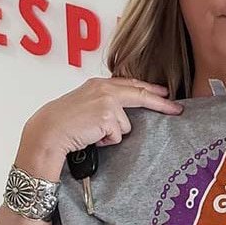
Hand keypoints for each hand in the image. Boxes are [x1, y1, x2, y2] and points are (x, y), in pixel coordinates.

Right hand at [15, 78, 182, 177]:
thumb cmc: (63, 122)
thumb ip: (103, 102)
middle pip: (141, 94)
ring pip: (126, 125)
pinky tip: (91, 137)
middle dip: (162, 103)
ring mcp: (107, 101)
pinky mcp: (108, 117)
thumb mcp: (84, 104)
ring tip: (92, 133)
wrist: (48, 131)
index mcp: (98, 84)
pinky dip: (107, 141)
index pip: (130, 84)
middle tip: (177, 109)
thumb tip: (122, 113)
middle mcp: (105, 89)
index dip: (149, 89)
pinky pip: (118, 136)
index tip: (164, 92)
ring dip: (112, 133)